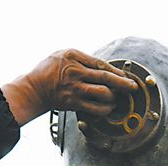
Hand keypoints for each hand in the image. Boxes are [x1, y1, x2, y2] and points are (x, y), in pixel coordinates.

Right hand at [2, 49, 137, 124]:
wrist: (34, 89)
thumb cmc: (50, 71)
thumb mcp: (63, 55)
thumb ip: (83, 59)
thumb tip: (106, 67)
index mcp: (73, 56)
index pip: (102, 63)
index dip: (117, 71)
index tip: (126, 76)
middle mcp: (75, 72)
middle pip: (106, 78)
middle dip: (124, 83)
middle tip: (133, 87)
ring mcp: (74, 88)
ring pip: (103, 94)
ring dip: (114, 98)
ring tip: (117, 99)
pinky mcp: (74, 103)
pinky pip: (96, 109)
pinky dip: (105, 110)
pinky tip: (109, 108)